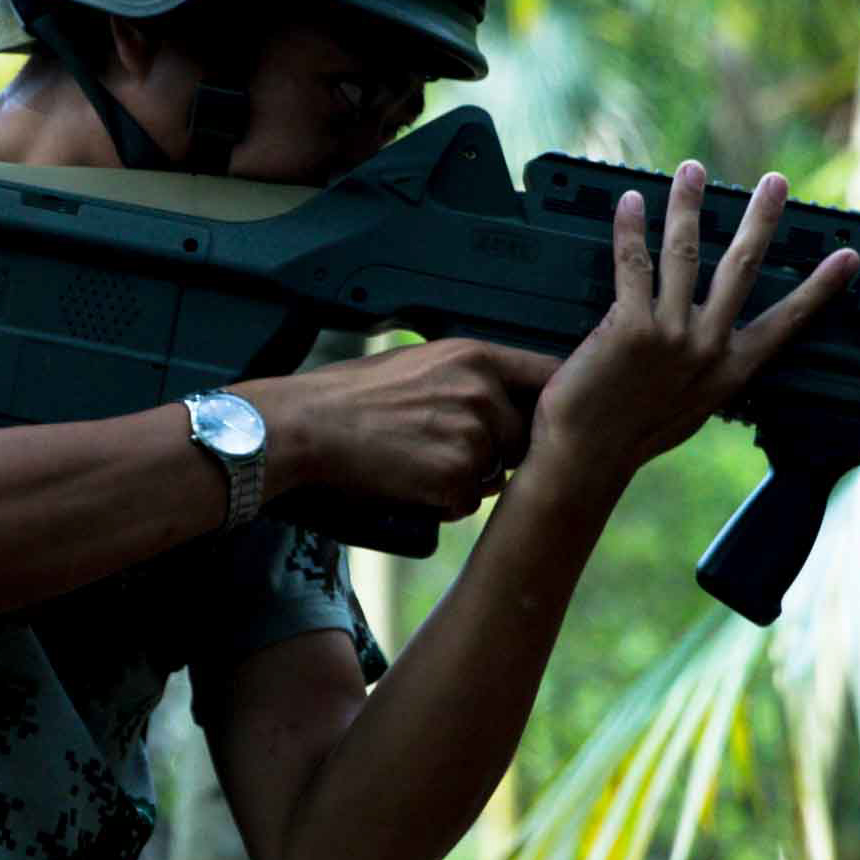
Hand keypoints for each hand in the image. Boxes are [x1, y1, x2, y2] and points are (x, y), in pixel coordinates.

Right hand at [261, 337, 558, 517]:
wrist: (308, 425)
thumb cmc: (351, 394)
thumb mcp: (419, 362)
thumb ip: (468, 375)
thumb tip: (502, 394)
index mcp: (476, 357)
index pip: (547, 374)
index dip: (551, 401)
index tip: (548, 417)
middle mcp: (482, 392)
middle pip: (524, 435)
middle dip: (497, 450)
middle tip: (445, 448)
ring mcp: (471, 436)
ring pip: (497, 473)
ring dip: (469, 478)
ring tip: (417, 462)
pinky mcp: (455, 477)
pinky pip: (470, 502)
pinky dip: (445, 503)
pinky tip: (410, 484)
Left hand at [532, 161, 859, 485]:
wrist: (588, 457)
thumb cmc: (634, 435)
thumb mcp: (690, 408)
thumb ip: (705, 371)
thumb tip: (715, 342)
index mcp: (730, 370)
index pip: (787, 321)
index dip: (820, 287)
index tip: (848, 257)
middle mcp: (708, 348)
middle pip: (742, 268)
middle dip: (761, 219)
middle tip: (775, 182)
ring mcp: (670, 335)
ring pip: (685, 252)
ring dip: (688, 204)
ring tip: (692, 170)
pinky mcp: (629, 327)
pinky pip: (633, 263)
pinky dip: (631, 228)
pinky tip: (630, 202)